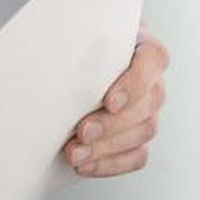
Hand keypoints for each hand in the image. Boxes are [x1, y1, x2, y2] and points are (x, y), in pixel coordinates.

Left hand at [64, 27, 169, 177]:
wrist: (67, 70)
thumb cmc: (75, 48)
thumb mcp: (75, 34)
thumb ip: (72, 38)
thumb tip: (47, 52)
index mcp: (142, 48)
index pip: (152, 61)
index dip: (135, 83)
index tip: (109, 101)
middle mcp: (152, 80)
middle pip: (150, 102)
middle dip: (115, 122)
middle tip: (82, 131)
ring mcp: (149, 111)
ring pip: (145, 131)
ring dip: (109, 146)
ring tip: (75, 153)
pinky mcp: (139, 138)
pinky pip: (138, 156)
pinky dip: (111, 164)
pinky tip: (86, 165)